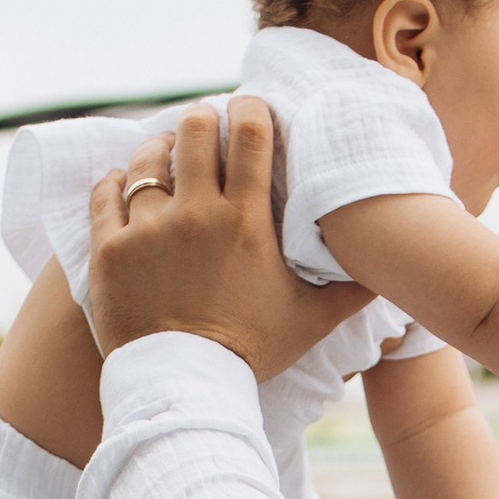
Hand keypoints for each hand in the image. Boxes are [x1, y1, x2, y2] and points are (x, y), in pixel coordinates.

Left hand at [89, 99, 377, 380]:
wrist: (186, 390)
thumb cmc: (251, 353)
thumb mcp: (311, 320)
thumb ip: (352, 291)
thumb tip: (392, 273)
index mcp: (247, 221)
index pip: (250, 132)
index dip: (249, 108)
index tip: (247, 109)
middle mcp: (197, 215)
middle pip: (195, 128)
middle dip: (201, 120)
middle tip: (203, 131)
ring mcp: (149, 230)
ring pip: (147, 157)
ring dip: (158, 149)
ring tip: (165, 156)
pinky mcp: (111, 250)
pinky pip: (106, 192)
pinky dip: (115, 181)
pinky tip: (123, 183)